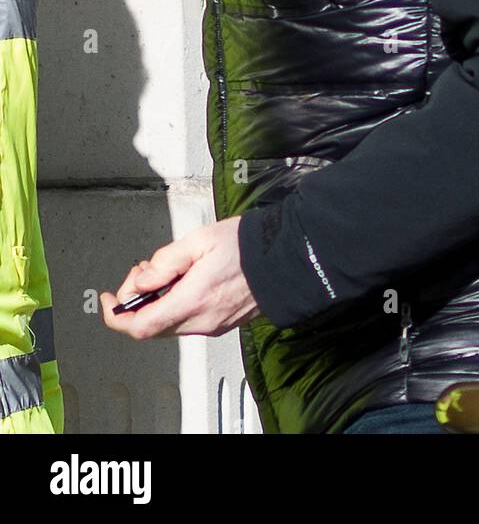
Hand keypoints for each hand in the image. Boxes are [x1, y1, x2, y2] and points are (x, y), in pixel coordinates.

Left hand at [100, 217, 260, 338]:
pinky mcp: (222, 322)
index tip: (107, 300)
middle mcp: (201, 320)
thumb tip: (142, 280)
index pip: (140, 325)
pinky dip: (175, 303)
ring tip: (170, 270)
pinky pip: (187, 320)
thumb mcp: (199, 239)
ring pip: (168, 322)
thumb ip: (165, 261)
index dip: (115, 316)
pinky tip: (185, 280)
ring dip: (158, 300)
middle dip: (138, 299)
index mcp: (192, 300)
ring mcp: (213, 324)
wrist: (285, 257)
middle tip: (146, 270)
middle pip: (151, 324)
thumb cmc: (247, 245)